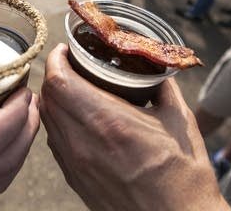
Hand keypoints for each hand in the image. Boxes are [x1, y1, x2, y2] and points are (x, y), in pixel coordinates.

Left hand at [40, 44, 228, 210]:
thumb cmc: (182, 174)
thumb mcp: (178, 119)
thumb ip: (162, 85)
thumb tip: (155, 68)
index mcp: (106, 121)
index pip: (58, 81)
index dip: (55, 59)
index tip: (65, 50)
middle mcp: (82, 142)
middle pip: (47, 98)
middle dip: (54, 75)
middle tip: (70, 65)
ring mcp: (75, 164)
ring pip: (47, 120)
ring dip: (54, 99)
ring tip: (72, 89)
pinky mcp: (76, 179)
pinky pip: (54, 142)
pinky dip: (59, 123)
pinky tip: (78, 120)